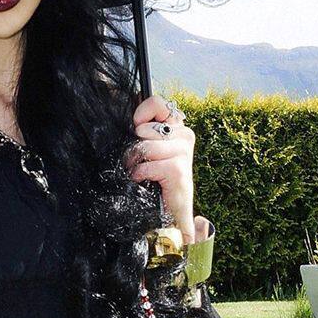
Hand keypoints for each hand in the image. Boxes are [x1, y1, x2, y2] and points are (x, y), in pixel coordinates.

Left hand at [124, 95, 207, 244]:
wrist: (170, 215)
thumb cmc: (155, 182)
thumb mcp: (146, 151)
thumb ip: (142, 130)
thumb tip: (133, 118)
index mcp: (176, 127)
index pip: (157, 103)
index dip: (141, 115)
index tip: (136, 130)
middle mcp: (184, 136)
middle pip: (145, 129)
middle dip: (134, 148)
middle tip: (139, 162)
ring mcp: (184, 152)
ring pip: (145, 147)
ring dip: (135, 164)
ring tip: (141, 174)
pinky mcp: (179, 170)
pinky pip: (148, 165)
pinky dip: (140, 175)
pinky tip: (146, 182)